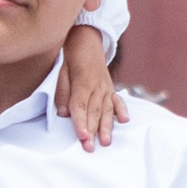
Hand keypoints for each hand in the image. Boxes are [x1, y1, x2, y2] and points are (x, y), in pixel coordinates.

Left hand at [55, 22, 126, 154]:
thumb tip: (64, 113)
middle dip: (93, 131)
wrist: (87, 39)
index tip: (82, 137)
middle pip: (94, 112)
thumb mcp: (61, 71)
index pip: (80, 106)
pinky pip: (117, 100)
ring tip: (106, 142)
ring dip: (107, 127)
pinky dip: (122, 110)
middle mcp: (97, 86)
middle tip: (90, 147)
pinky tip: (125, 120)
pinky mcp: (111, 88)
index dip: (81, 123)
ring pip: (107, 110)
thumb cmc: (72, 56)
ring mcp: (106, 87)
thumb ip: (62, 93)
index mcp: (83, 82)